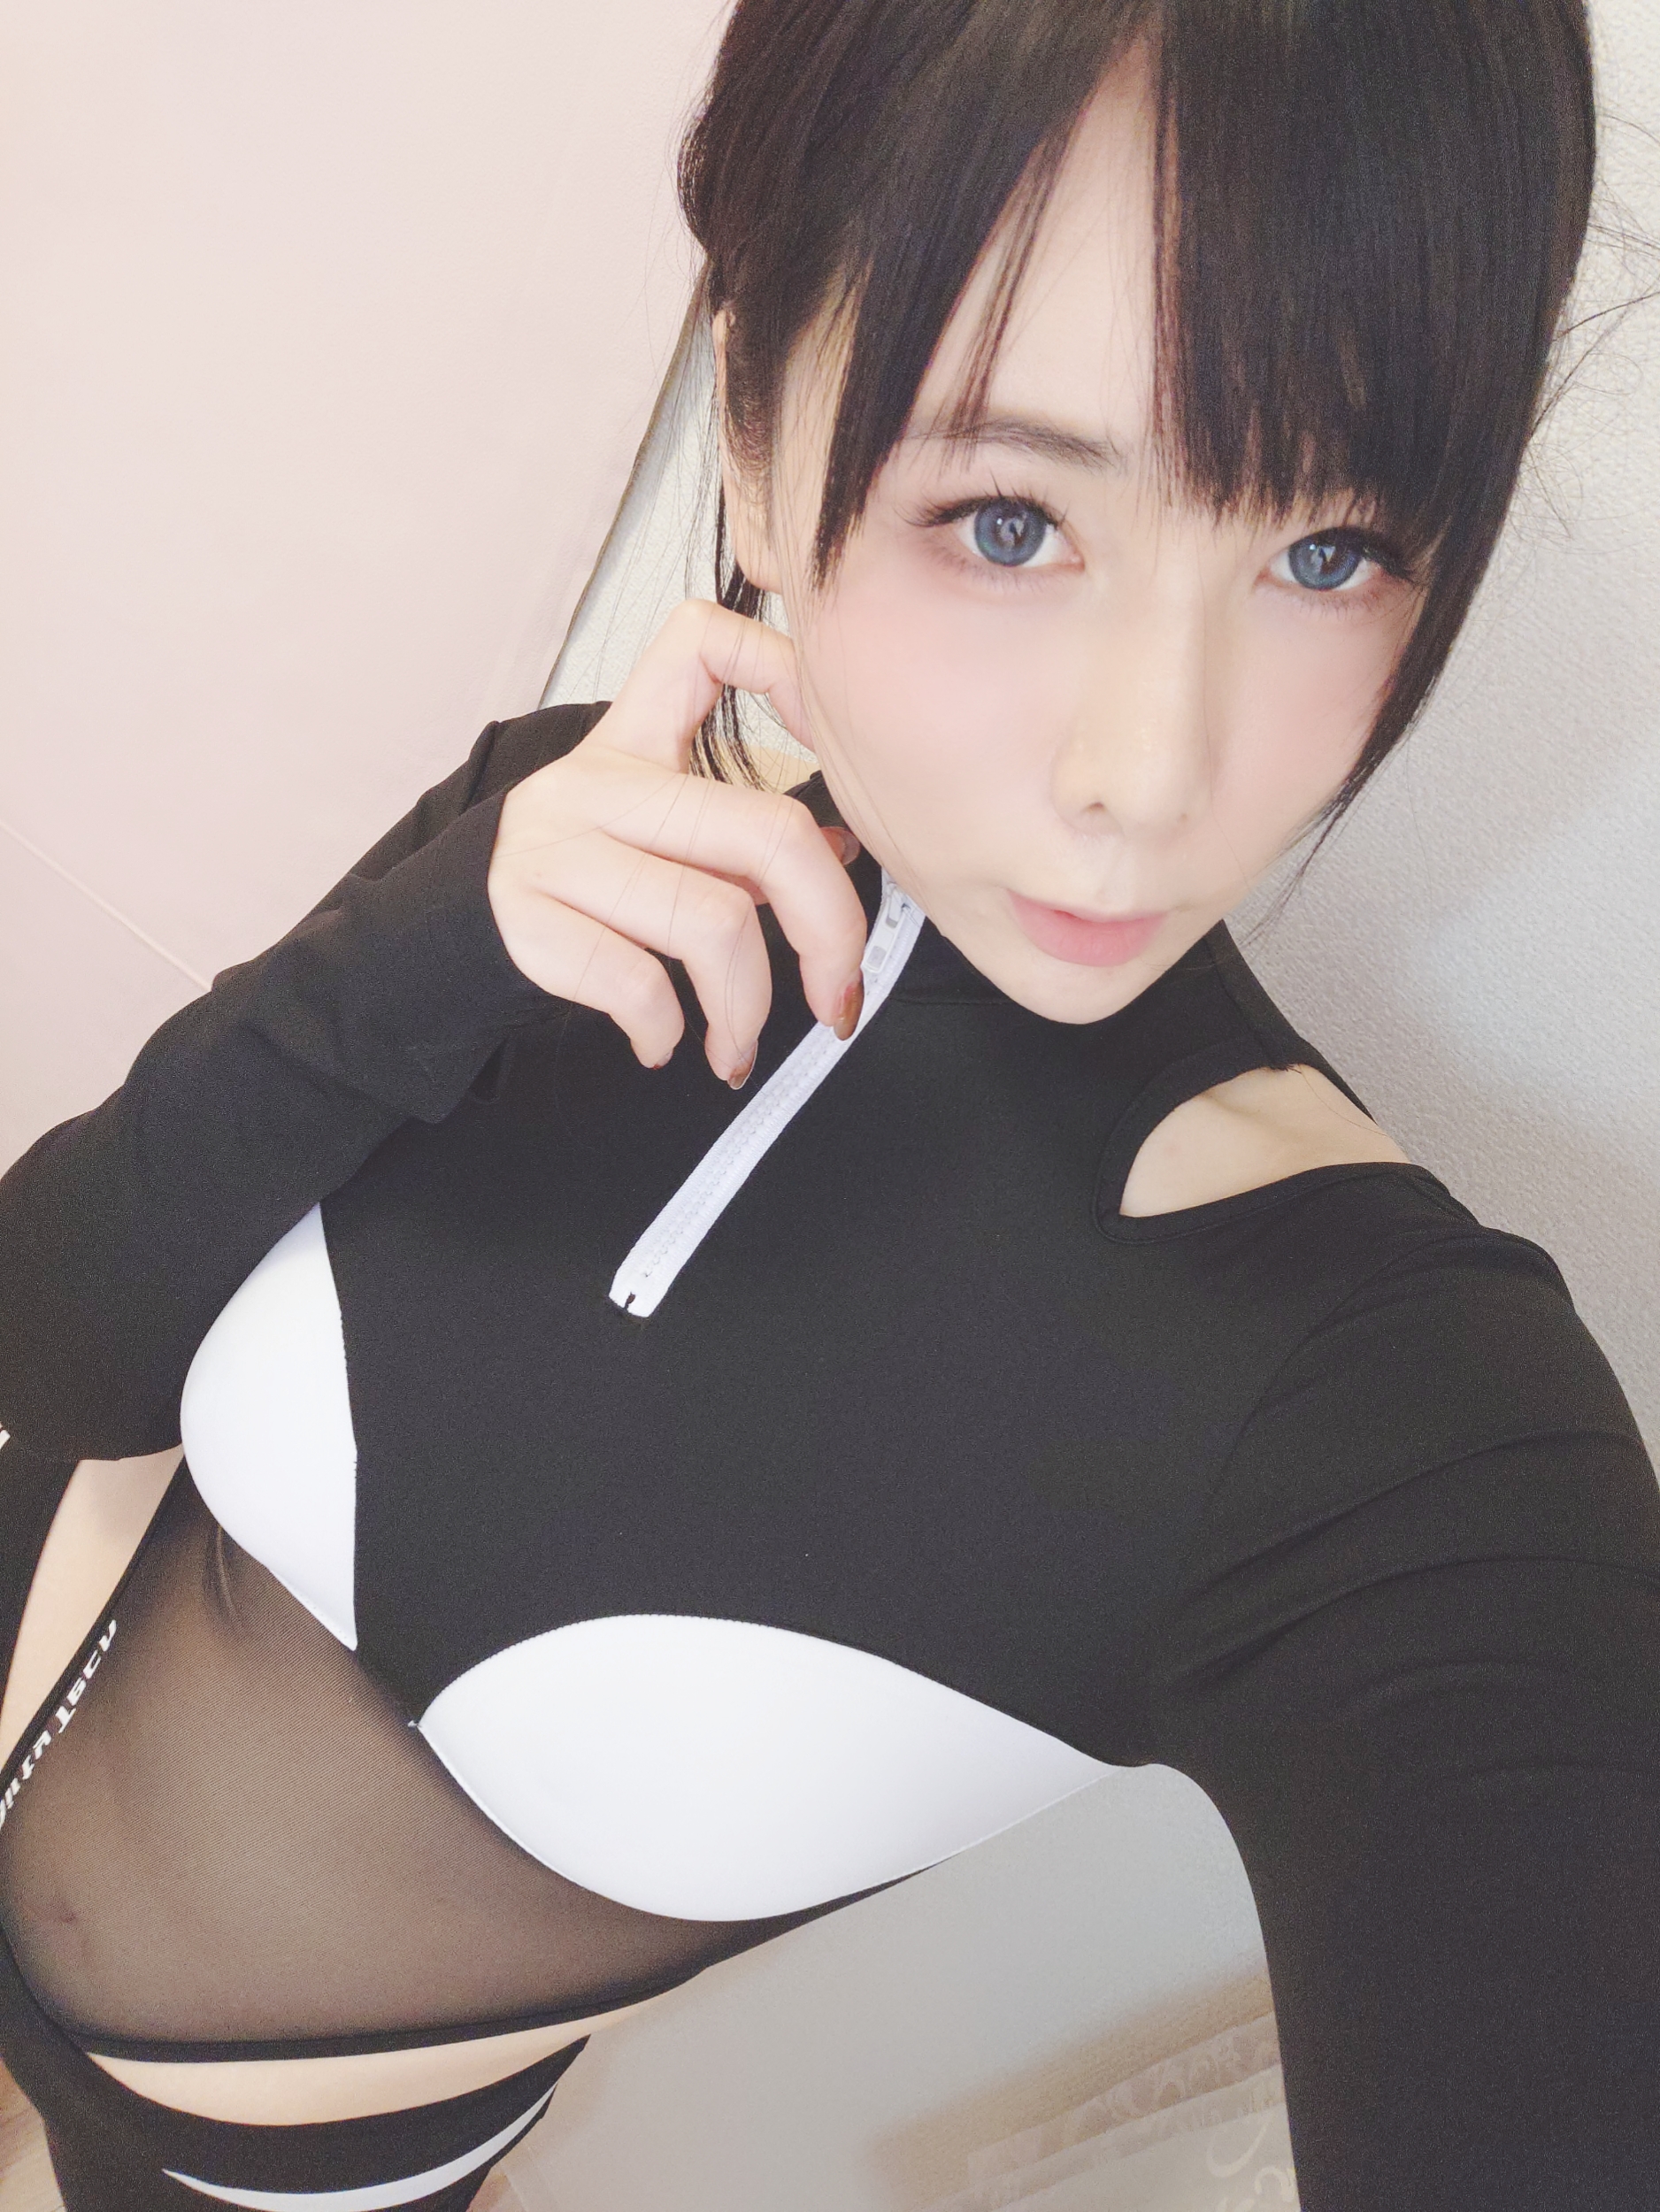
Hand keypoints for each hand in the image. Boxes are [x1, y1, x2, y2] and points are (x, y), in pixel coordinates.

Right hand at [488, 601, 867, 1084]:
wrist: (450, 934)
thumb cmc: (578, 883)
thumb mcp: (656, 834)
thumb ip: (742, 834)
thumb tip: (843, 852)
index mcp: (634, 737)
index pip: (702, 640)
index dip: (785, 669)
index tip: (839, 748)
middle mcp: (596, 782)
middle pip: (767, 833)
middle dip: (830, 931)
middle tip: (837, 992)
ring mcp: (559, 847)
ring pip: (715, 923)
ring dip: (746, 1008)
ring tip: (736, 1042)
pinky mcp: (529, 919)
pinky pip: (640, 981)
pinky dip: (669, 1029)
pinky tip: (665, 1041)